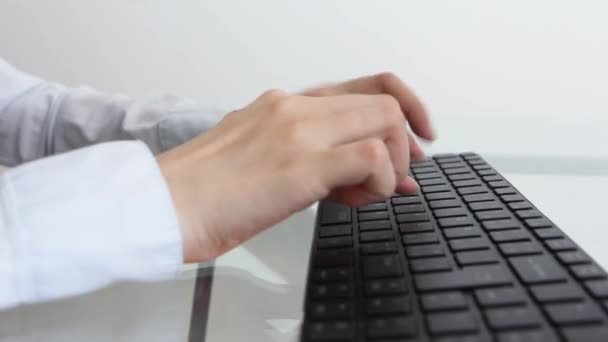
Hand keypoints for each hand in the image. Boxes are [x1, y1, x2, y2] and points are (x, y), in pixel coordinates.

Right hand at [156, 73, 435, 262]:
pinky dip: (380, 183)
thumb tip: (360, 173)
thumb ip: (310, 156)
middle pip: (385, 102)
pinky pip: (372, 158)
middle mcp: (294, 107)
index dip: (404, 106)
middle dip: (406, 144)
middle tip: (400, 178)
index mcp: (284, 104)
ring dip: (394, 165)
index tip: (417, 137)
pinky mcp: (300, 165)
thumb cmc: (203, 189)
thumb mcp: (258, 156)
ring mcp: (298, 131)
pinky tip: (357, 201)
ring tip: (368, 195)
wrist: (164, 206)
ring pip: (386, 121)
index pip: (364, 86)